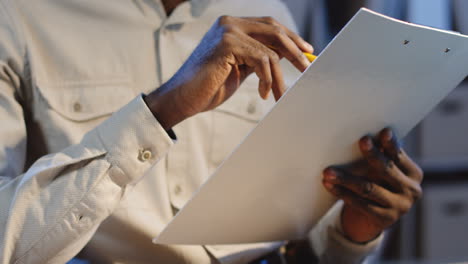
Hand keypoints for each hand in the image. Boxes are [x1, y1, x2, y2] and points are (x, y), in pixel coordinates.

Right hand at [145, 16, 313, 129]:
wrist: (184, 98)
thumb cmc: (210, 86)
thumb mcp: (240, 67)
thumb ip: (257, 57)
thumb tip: (285, 57)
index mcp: (232, 25)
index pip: (269, 25)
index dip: (291, 37)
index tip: (307, 51)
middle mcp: (230, 23)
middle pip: (274, 30)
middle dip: (295, 50)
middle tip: (307, 68)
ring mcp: (228, 31)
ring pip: (270, 50)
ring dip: (279, 77)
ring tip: (278, 96)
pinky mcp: (227, 44)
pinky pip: (262, 60)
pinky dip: (268, 80)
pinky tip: (263, 94)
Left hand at [322, 128, 422, 242]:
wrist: (371, 219)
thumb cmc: (375, 183)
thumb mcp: (381, 171)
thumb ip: (380, 156)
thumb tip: (367, 136)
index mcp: (413, 174)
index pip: (399, 156)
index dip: (391, 144)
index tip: (383, 132)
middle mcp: (411, 190)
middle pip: (386, 170)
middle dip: (372, 154)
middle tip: (361, 141)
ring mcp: (400, 207)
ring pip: (368, 188)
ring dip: (346, 178)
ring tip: (328, 171)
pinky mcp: (385, 220)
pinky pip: (359, 203)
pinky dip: (342, 193)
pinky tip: (329, 185)